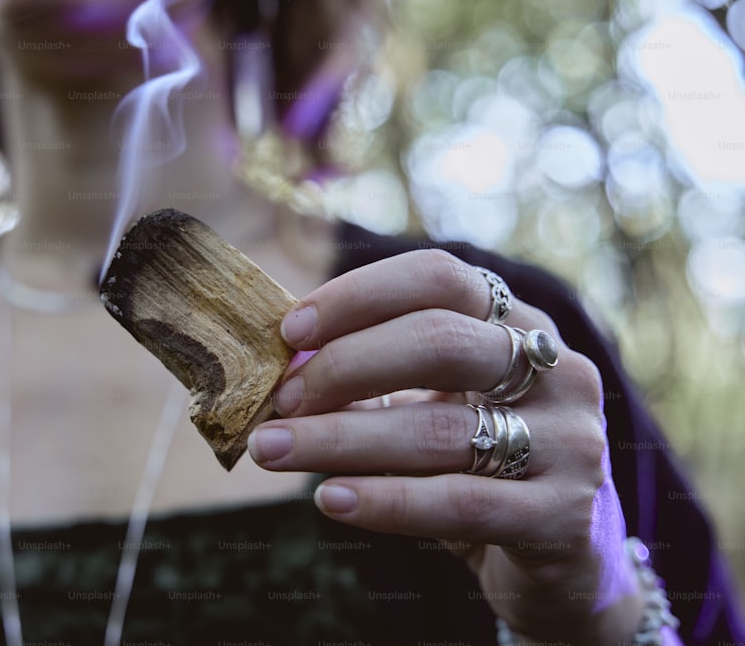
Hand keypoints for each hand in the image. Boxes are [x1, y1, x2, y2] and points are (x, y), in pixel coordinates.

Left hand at [247, 249, 645, 643]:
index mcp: (520, 325)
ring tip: (272, 450)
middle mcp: (556, 371)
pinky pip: (459, 502)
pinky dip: (385, 500)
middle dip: (345, 365)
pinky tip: (331, 499)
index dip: (359, 295)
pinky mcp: (563, 515)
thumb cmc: (480, 467)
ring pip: (438, 428)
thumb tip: (287, 365)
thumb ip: (378, 380)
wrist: (564, 563)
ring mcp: (570, 441)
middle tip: (283, 400)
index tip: (292, 331)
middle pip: (440, 341)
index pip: (439, 278)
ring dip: (340, 438)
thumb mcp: (437, 407)